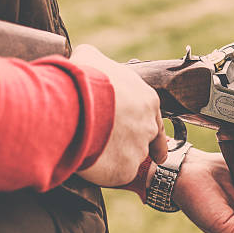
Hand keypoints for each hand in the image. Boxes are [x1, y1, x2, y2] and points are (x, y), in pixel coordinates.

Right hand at [71, 44, 167, 185]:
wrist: (76, 105)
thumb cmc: (84, 78)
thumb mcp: (90, 57)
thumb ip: (95, 61)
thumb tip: (86, 59)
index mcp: (147, 100)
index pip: (155, 118)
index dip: (151, 130)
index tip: (157, 146)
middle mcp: (148, 126)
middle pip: (144, 141)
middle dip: (131, 144)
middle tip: (114, 147)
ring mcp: (138, 149)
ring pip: (129, 159)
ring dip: (114, 157)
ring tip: (93, 151)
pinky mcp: (124, 170)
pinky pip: (114, 175)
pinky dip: (102, 172)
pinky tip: (89, 163)